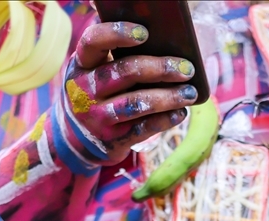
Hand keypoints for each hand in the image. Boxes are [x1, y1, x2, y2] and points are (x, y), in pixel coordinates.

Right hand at [56, 22, 198, 164]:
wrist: (78, 138)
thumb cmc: (98, 92)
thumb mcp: (94, 71)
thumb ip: (116, 54)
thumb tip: (165, 36)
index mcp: (81, 64)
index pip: (93, 41)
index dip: (117, 33)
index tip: (145, 33)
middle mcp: (84, 90)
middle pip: (125, 71)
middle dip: (161, 68)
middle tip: (186, 69)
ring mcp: (97, 117)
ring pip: (136, 103)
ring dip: (167, 97)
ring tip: (190, 93)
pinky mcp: (111, 139)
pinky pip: (142, 128)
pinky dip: (164, 120)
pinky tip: (180, 113)